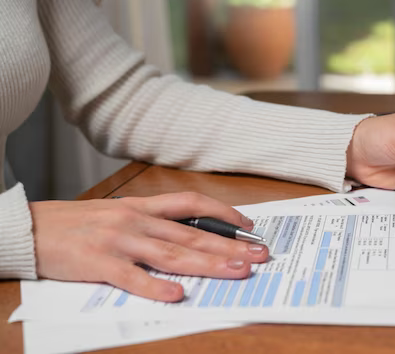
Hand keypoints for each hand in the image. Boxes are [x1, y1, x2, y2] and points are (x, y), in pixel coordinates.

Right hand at [30, 192, 268, 301]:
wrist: (30, 228)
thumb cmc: (76, 224)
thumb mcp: (118, 215)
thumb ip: (151, 224)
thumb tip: (188, 238)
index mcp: (142, 207)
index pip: (192, 204)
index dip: (223, 214)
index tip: (248, 227)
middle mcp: (136, 220)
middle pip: (191, 233)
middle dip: (229, 246)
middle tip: (259, 255)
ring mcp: (119, 241)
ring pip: (172, 253)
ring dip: (208, 264)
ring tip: (236, 271)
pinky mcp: (98, 263)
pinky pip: (132, 277)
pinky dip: (155, 287)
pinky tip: (177, 295)